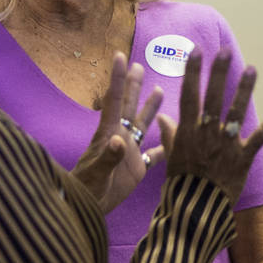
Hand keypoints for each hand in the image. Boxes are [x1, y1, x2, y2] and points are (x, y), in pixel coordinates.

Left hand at [72, 53, 163, 212]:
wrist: (87, 206)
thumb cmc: (87, 188)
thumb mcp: (98, 173)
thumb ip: (109, 157)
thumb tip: (119, 140)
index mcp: (110, 133)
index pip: (115, 100)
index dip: (118, 78)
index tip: (120, 55)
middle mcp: (121, 136)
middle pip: (129, 105)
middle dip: (133, 84)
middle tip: (138, 64)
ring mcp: (129, 151)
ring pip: (142, 124)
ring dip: (150, 108)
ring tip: (157, 90)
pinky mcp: (136, 167)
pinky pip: (153, 154)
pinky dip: (164, 146)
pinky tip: (175, 139)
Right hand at [156, 49, 262, 203]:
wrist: (196, 209)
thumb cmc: (181, 183)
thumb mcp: (171, 157)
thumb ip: (170, 134)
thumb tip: (162, 116)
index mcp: (188, 132)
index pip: (189, 96)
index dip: (192, 73)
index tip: (195, 52)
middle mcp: (207, 134)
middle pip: (213, 98)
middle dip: (218, 73)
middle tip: (225, 52)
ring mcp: (226, 144)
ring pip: (236, 112)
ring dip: (244, 90)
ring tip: (252, 69)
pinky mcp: (243, 157)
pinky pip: (259, 137)